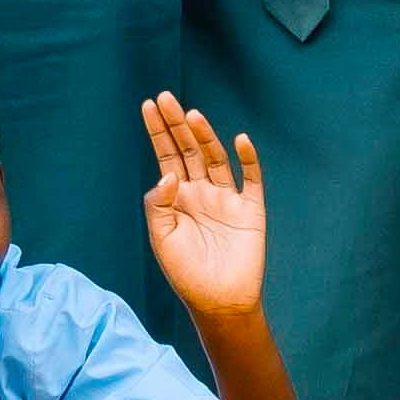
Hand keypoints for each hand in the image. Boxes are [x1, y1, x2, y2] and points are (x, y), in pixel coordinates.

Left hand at [141, 91, 272, 324]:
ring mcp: (226, 199)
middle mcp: (201, 191)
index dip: (159, 131)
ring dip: (205, 136)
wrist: (218, 302)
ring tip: (192, 115)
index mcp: (177, 196)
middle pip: (189, 149)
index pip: (166, 155)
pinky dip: (248, 159)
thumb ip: (158, 204)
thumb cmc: (185, 272)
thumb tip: (167, 173)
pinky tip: (239, 140)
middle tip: (166, 97)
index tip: (148, 105)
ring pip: (215, 159)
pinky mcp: (250, 211)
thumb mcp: (161, 237)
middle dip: (177, 124)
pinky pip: (251, 180)